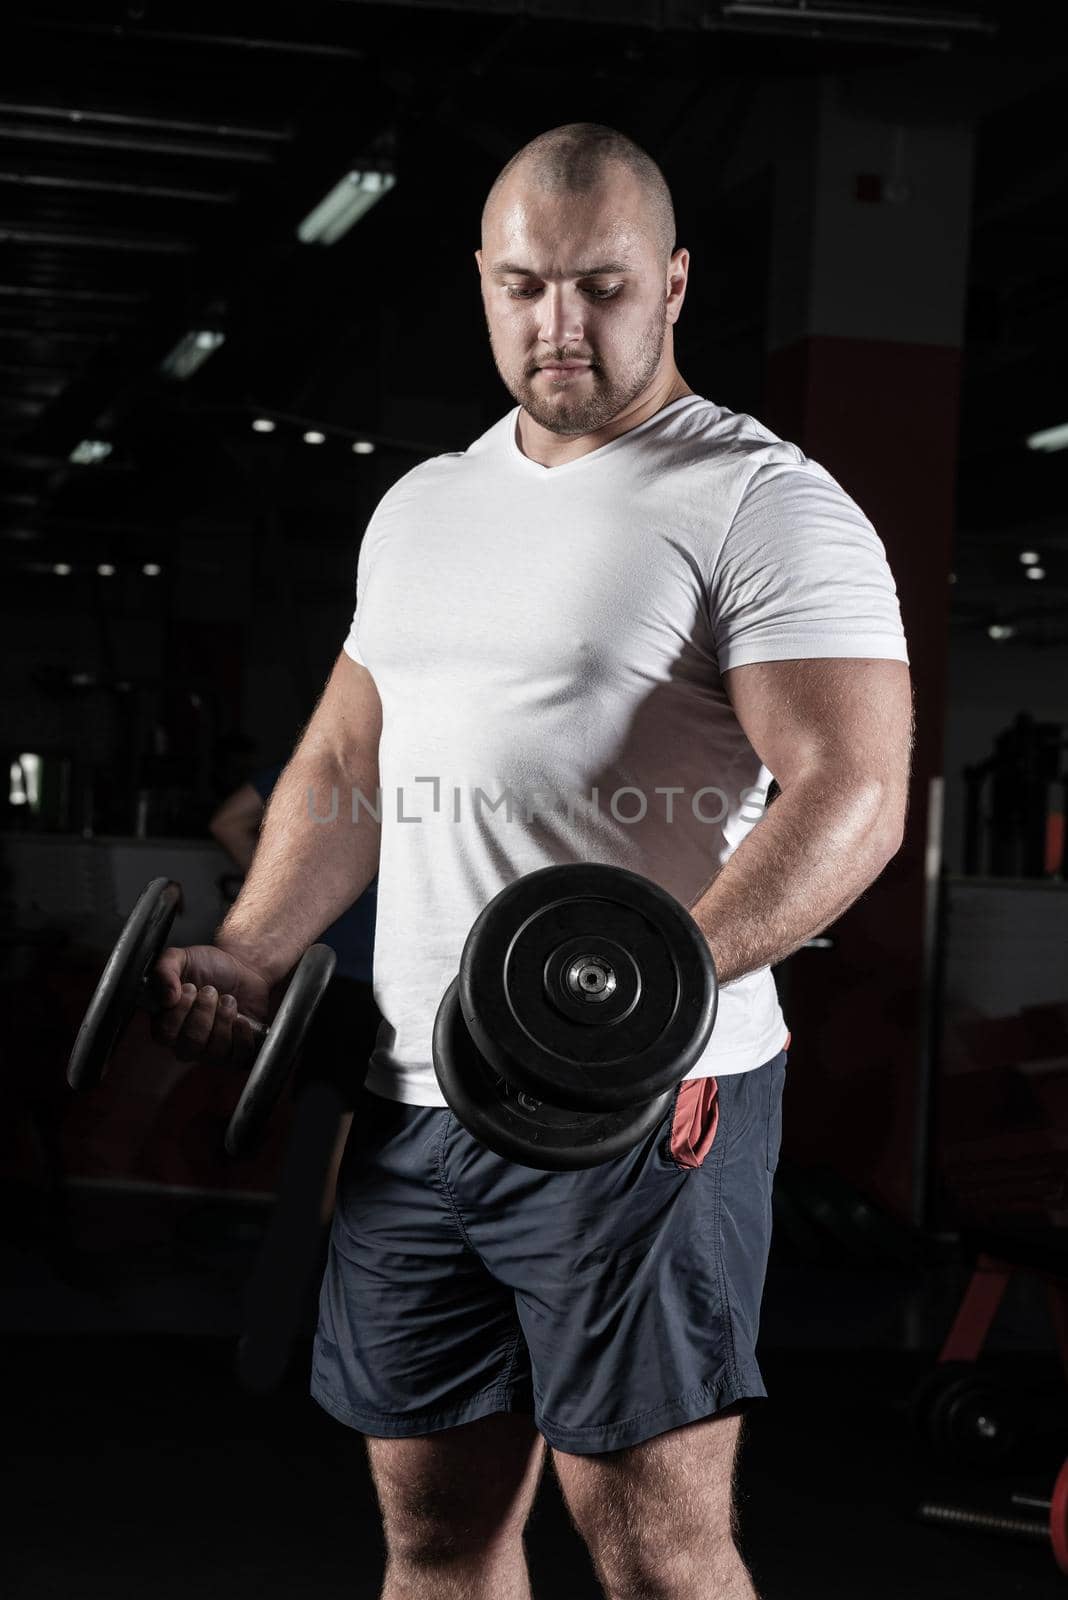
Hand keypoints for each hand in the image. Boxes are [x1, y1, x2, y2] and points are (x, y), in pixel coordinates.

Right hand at [149, 945, 272, 1066]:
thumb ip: (164, 969)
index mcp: (167, 1023)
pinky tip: (241, 1019)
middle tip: (211, 991)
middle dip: (204, 1012)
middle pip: (191, 1044)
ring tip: (228, 1000)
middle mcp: (186, 1041)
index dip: (180, 1011)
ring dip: (223, 1019)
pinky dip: (242, 1036)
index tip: (190, 988)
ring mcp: (210, 1050)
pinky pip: (237, 1057)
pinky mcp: (235, 1051)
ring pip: (214, 1052)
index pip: (165, 1034)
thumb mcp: (181, 958)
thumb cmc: (208, 965)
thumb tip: (166, 997)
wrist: (242, 967)